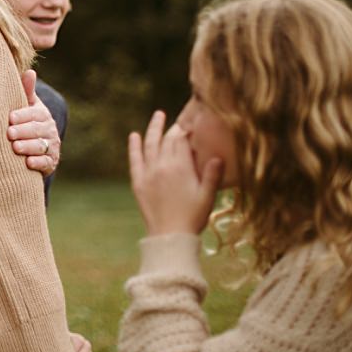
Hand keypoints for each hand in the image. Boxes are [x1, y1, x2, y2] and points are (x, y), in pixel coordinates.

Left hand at [8, 70, 59, 174]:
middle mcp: (49, 130)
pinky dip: (38, 163)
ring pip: (41, 146)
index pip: (34, 114)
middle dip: (23, 131)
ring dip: (28, 147)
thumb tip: (30, 71)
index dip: (22, 116)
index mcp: (42, 114)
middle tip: (9, 133)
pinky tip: (28, 163)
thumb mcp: (27, 106)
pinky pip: (46, 163)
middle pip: (37, 130)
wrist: (36, 146)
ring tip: (15, 148)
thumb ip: (27, 91)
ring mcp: (51, 146)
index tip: (10, 117)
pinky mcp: (50, 162)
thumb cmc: (26, 121)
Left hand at [128, 110, 222, 235]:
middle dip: (173, 129)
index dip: (186, 131)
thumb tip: (218, 156)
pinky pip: (134, 159)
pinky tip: (133, 135)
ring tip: (158, 115)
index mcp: (181, 168)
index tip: (190, 124)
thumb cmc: (193, 217)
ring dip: (153, 129)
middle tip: (178, 121)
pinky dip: (134, 146)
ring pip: (150, 145)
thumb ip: (212, 175)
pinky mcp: (138, 182)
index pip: (181, 141)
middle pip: (167, 141)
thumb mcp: (207, 196)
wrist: (170, 236)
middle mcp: (162, 166)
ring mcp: (148, 173)